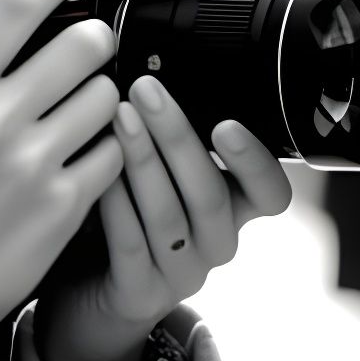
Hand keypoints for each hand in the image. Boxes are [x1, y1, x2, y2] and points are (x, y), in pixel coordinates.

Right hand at [0, 0, 124, 354]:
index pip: (17, 6)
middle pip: (84, 43)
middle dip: (93, 40)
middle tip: (86, 50)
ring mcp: (34, 163)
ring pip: (106, 95)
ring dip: (100, 96)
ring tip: (76, 113)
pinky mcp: (65, 205)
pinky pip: (114, 151)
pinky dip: (105, 150)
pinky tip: (78, 158)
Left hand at [42, 72, 293, 360]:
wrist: (88, 295)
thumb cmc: (123, 218)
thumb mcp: (156, 173)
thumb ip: (165, 135)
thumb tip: (148, 65)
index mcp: (231, 209)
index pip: (272, 194)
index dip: (257, 163)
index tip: (228, 124)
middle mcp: (214, 243)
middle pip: (211, 195)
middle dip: (178, 138)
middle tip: (146, 91)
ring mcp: (179, 274)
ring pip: (170, 218)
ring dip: (144, 162)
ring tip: (117, 118)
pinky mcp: (139, 295)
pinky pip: (131, 248)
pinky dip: (115, 206)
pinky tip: (97, 173)